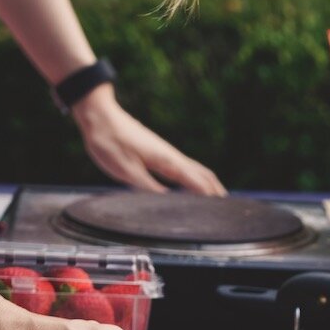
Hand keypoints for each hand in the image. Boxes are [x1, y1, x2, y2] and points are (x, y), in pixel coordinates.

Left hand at [71, 85, 225, 195]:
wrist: (100, 115)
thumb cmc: (109, 142)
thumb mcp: (126, 171)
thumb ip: (149, 189)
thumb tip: (169, 205)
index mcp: (167, 161)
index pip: (197, 183)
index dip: (211, 199)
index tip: (222, 213)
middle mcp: (172, 156)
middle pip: (204, 174)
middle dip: (217, 192)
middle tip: (229, 210)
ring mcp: (167, 152)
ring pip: (197, 169)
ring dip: (210, 184)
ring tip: (219, 199)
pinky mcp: (160, 151)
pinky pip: (187, 167)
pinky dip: (198, 178)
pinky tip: (195, 184)